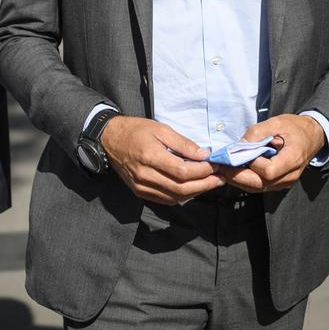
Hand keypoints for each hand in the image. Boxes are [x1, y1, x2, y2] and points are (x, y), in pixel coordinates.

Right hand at [101, 116, 224, 204]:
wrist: (110, 139)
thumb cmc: (136, 130)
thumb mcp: (160, 129)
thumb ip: (183, 144)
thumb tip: (204, 155)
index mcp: (150, 156)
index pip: (182, 171)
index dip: (202, 171)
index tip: (215, 165)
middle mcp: (145, 175)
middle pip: (181, 188)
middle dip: (204, 185)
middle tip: (220, 179)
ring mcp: (141, 186)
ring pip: (175, 197)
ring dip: (195, 192)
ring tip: (210, 183)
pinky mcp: (140, 192)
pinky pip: (166, 200)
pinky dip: (181, 196)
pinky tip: (191, 187)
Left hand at [216, 114, 324, 192]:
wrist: (311, 136)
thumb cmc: (294, 127)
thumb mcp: (277, 122)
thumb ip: (257, 132)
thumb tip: (239, 144)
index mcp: (293, 159)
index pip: (269, 171)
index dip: (253, 164)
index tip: (242, 152)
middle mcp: (290, 175)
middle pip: (261, 184)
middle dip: (238, 177)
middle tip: (221, 167)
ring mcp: (285, 181)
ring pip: (259, 188)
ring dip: (239, 180)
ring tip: (223, 169)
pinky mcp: (279, 182)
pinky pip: (261, 185)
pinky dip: (246, 180)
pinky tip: (235, 171)